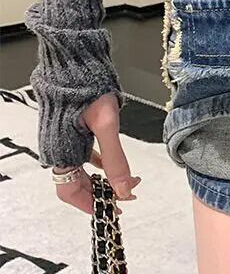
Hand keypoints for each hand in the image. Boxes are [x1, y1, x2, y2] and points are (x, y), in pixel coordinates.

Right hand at [53, 92, 140, 214]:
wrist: (76, 64)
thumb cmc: (89, 91)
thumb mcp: (107, 126)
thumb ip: (115, 160)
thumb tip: (124, 189)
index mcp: (62, 153)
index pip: (71, 192)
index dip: (92, 205)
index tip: (114, 209)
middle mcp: (58, 150)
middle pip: (77, 184)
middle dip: (102, 193)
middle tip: (128, 194)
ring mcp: (62, 141)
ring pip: (81, 171)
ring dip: (102, 179)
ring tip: (126, 181)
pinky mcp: (69, 131)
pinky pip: (81, 156)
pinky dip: (98, 164)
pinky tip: (110, 164)